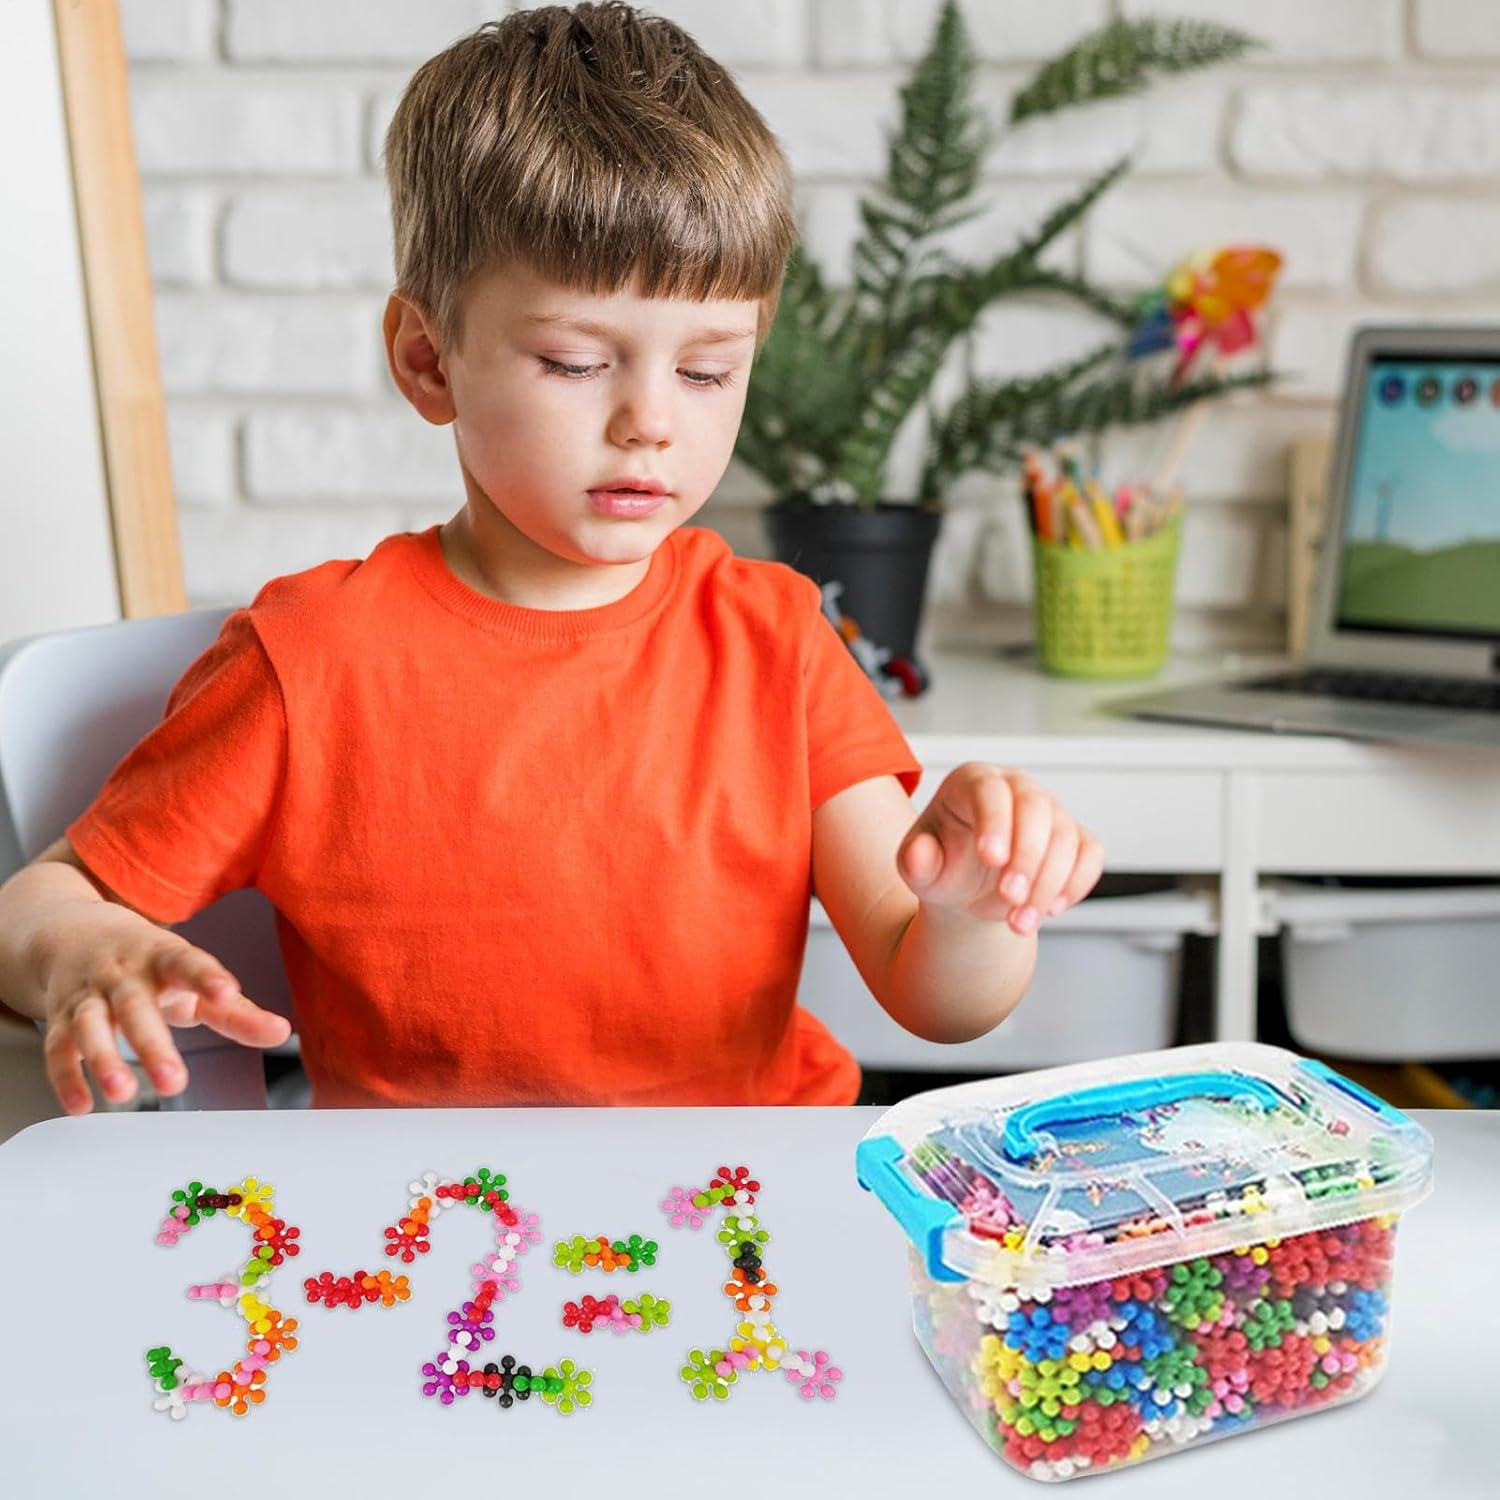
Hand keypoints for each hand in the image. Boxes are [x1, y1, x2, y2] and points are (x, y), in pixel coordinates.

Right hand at [40, 910, 290, 1114]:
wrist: (73, 934)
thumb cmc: (147, 963)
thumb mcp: (193, 979)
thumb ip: (236, 1011)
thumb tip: (282, 1032)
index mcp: (163, 956)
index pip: (187, 962)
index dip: (208, 977)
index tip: (228, 993)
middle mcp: (122, 973)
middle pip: (136, 1006)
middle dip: (152, 1044)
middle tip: (174, 1082)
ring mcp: (88, 994)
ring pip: (90, 1025)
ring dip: (103, 1059)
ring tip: (122, 1092)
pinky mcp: (59, 1017)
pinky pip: (57, 1048)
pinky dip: (67, 1077)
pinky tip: (82, 1104)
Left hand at [896, 763, 1103, 934]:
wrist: (967, 891)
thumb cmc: (943, 868)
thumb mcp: (919, 870)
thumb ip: (915, 860)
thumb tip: (919, 853)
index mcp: (972, 782)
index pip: (989, 790)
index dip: (994, 821)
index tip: (990, 858)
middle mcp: (1015, 787)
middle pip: (1035, 807)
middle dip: (1026, 856)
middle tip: (1008, 898)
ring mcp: (1049, 810)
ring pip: (1065, 836)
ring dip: (1047, 884)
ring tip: (1019, 922)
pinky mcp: (1074, 837)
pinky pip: (1090, 854)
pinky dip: (1076, 884)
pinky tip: (1051, 910)